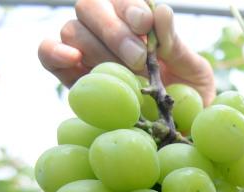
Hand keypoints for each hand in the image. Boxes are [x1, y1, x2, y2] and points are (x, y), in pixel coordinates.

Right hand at [38, 0, 214, 104]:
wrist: (181, 128)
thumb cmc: (190, 93)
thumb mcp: (194, 70)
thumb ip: (176, 44)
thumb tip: (160, 12)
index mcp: (137, 20)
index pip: (123, 0)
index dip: (129, 7)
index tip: (144, 25)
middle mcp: (108, 28)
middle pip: (91, 7)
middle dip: (114, 31)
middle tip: (138, 58)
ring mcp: (86, 50)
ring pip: (73, 30)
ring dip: (96, 49)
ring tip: (125, 74)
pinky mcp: (72, 74)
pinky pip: (49, 55)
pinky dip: (54, 52)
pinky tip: (71, 58)